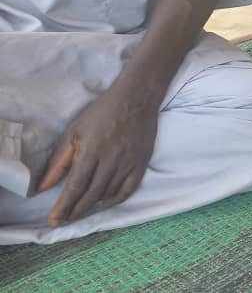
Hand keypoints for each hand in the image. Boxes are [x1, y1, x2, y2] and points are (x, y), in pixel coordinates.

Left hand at [36, 83, 158, 226]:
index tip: (54, 220)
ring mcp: (129, 161)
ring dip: (93, 203)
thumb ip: (59, 161)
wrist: (137, 97)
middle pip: (91, 193)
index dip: (64, 206)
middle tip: (66, 217)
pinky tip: (105, 201)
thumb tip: (43, 187)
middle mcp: (112, 159)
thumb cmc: (102, 112)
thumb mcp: (74, 131)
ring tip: (82, 207)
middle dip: (76, 209)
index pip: (76, 185)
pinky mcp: (142, 162)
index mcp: (92, 150)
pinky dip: (116, 199)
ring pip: (109, 193)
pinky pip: (129, 188)